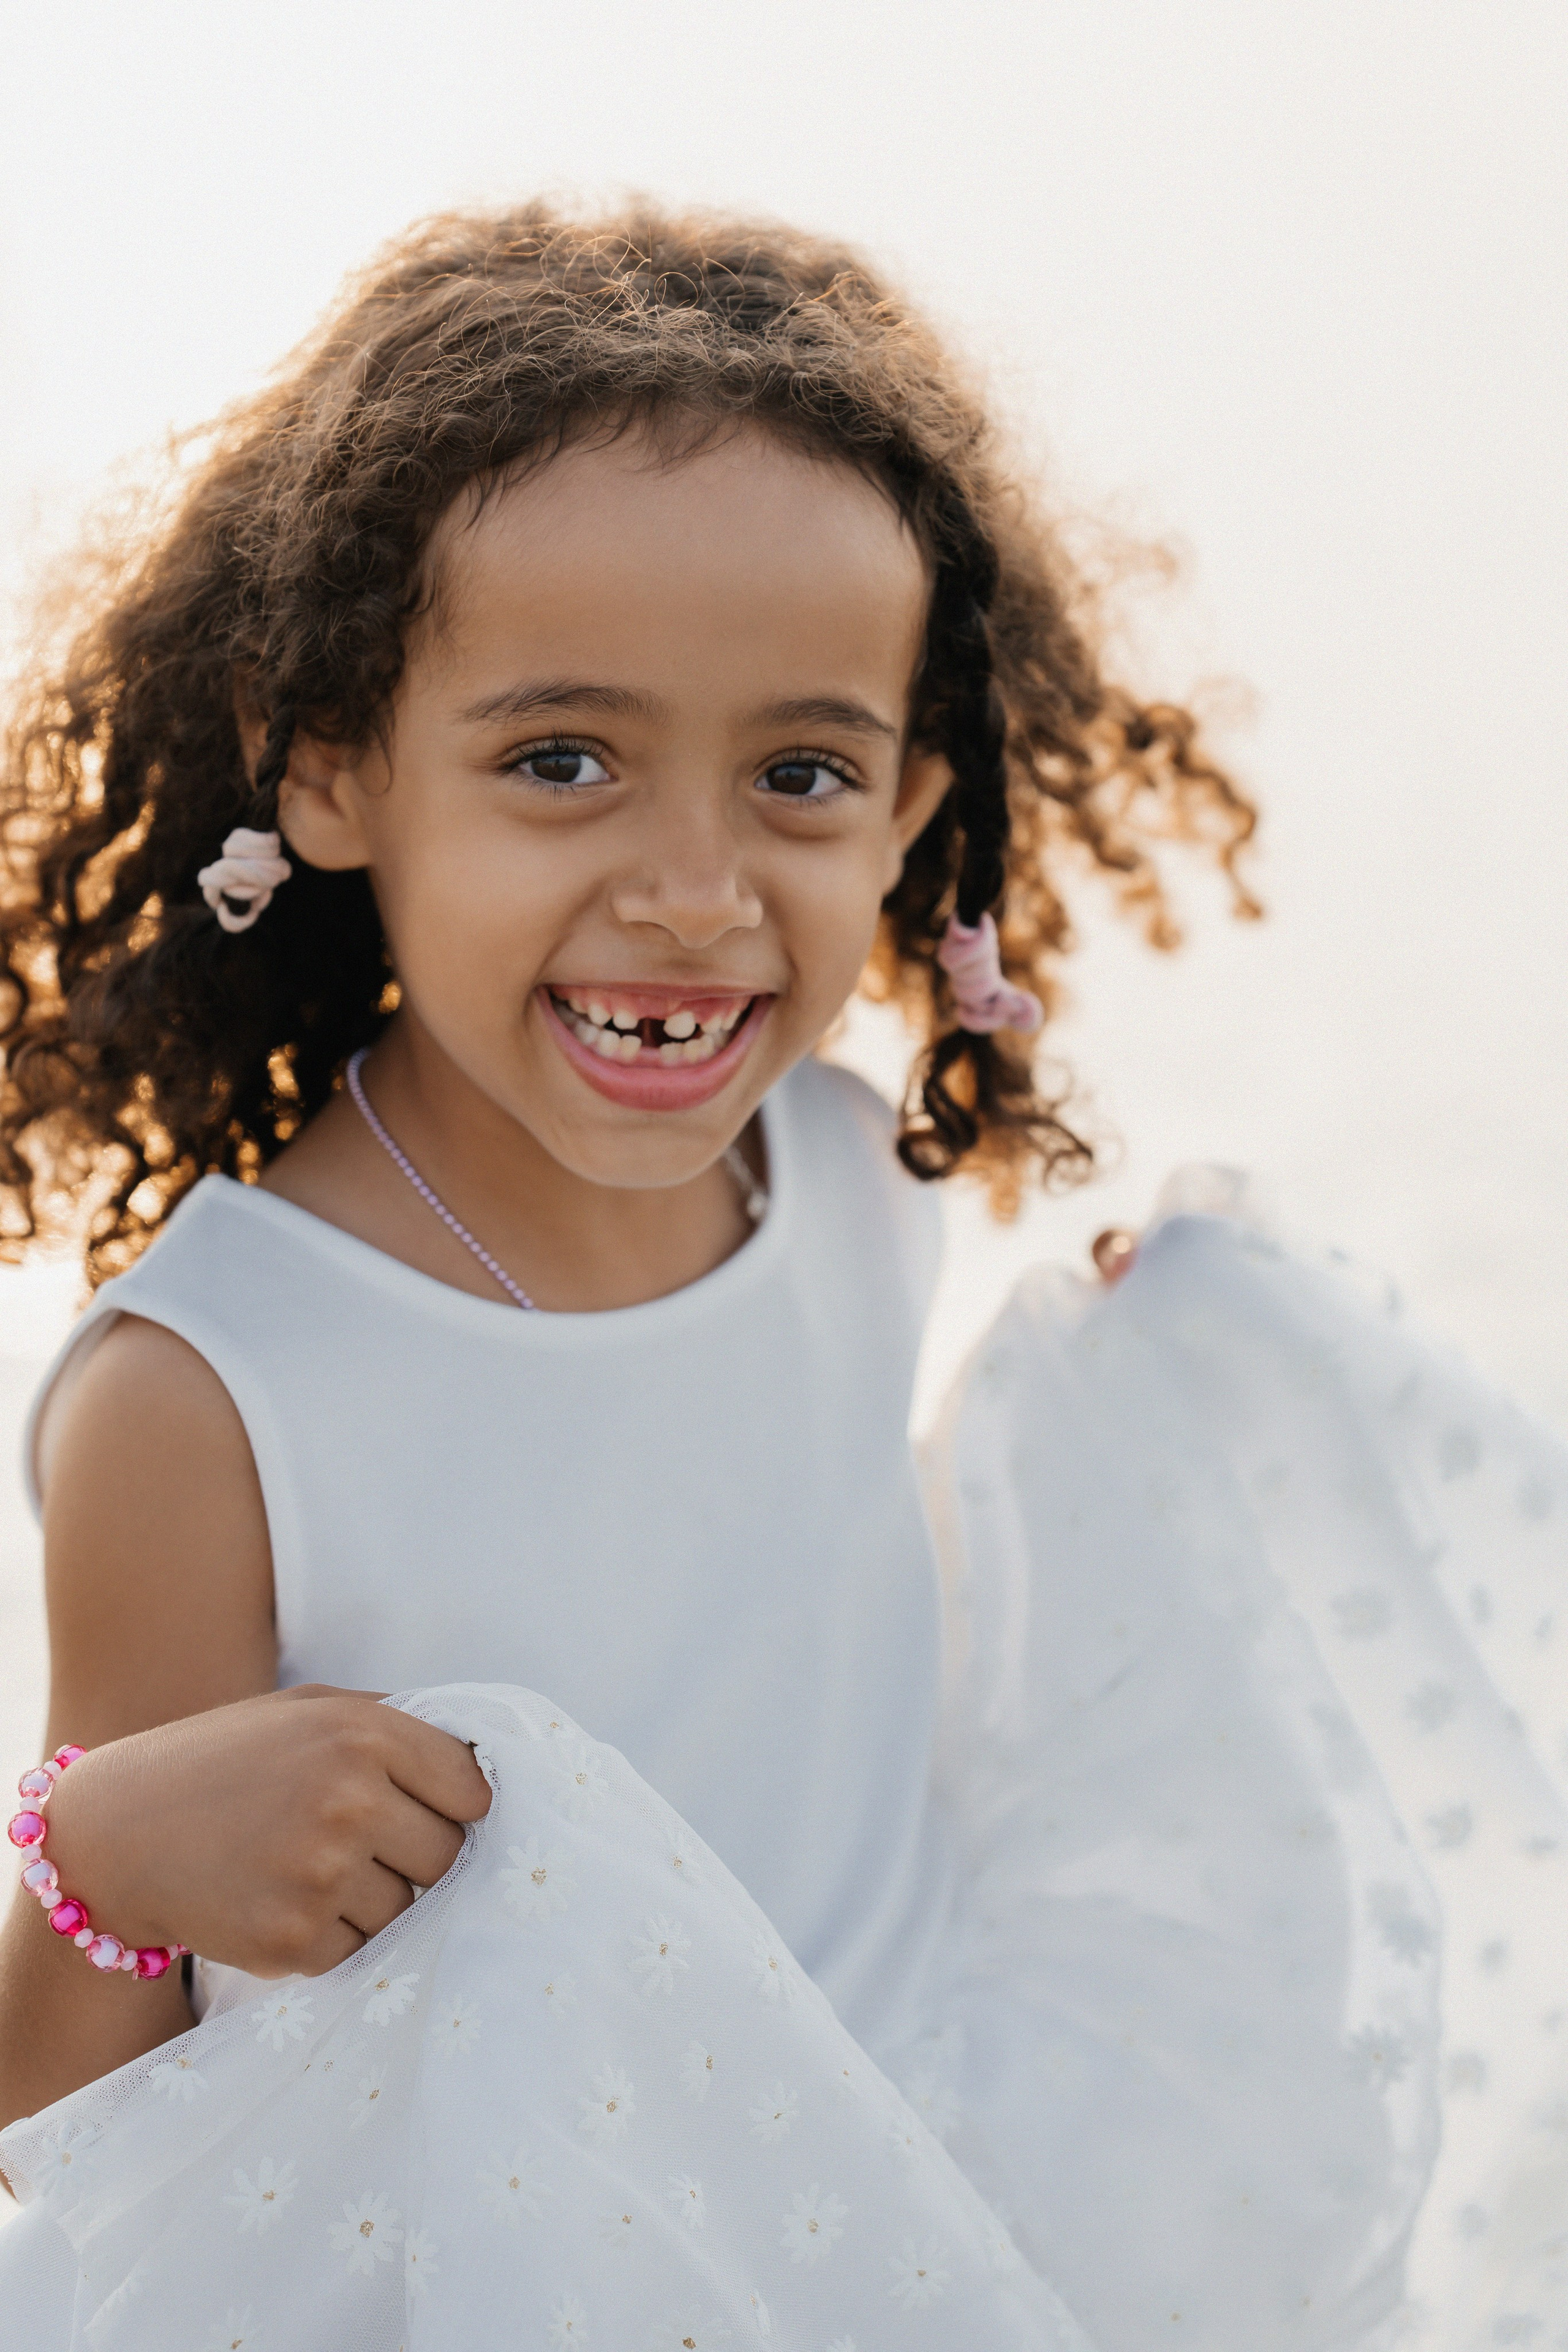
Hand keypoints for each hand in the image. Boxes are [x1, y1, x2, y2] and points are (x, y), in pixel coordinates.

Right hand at [39, 1687, 491, 1978]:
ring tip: (314, 1868)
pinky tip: (287, 1900)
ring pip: (408, 1910)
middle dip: (419, 1854)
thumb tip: (485, 1761)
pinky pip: (359, 1950)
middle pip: (448, 1856)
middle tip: (367, 1843)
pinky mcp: (292, 1940)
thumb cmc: (231, 1760)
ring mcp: (320, 1875)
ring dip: (376, 1898)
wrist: (119, 1828)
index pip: (473, 1788)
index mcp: (363, 1735)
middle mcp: (348, 1801)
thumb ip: (397, 1725)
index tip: (432, 1807)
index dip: (456, 1803)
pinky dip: (335, 1935)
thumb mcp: (312, 1710)